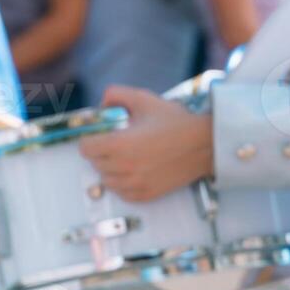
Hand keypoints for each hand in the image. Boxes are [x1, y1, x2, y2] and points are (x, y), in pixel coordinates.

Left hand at [78, 86, 212, 200]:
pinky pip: (121, 192)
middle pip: (95, 163)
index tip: (99, 134)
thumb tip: (101, 104)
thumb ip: (115, 94)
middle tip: (115, 142)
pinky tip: (134, 170)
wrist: (204, 145)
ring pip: (106, 180)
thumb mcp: (143, 99)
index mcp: (119, 144)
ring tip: (125, 157)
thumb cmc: (175, 122)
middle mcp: (124, 167)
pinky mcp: (145, 195)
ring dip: (110, 168)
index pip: (85, 148)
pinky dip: (122, 183)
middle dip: (101, 151)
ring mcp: (135, 184)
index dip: (90, 138)